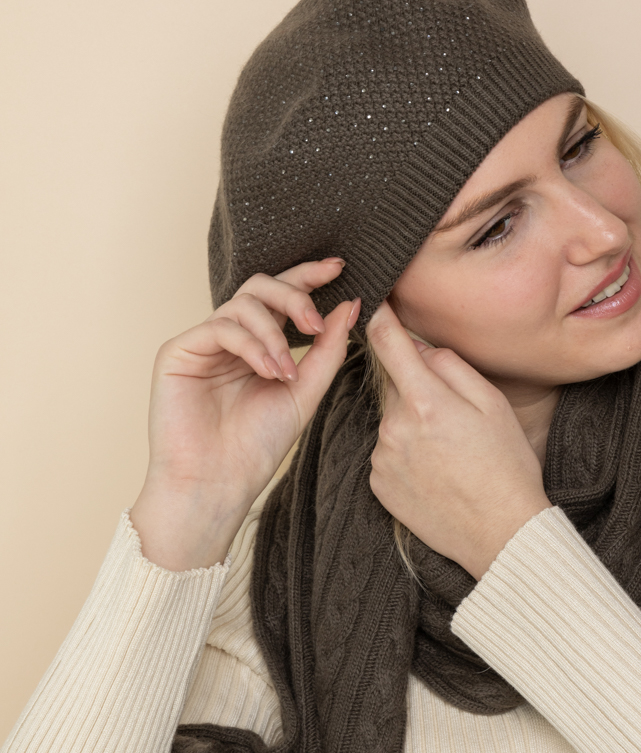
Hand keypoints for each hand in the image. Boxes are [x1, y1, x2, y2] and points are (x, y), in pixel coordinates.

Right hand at [131, 257, 358, 567]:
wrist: (217, 485)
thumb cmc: (257, 446)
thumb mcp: (305, 392)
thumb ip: (327, 350)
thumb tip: (350, 305)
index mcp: (257, 345)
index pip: (282, 298)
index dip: (309, 277)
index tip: (341, 267)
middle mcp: (229, 339)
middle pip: (261, 286)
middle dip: (295, 294)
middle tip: (316, 321)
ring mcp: (202, 343)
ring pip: (244, 303)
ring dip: (275, 333)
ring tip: (287, 371)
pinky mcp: (177, 351)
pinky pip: (221, 326)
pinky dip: (253, 345)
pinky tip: (269, 372)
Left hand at [366, 303, 550, 578]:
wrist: (499, 534)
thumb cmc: (506, 466)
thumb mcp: (492, 404)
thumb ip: (452, 367)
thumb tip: (422, 348)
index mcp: (425, 401)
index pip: (387, 342)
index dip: (380, 317)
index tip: (375, 302)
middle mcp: (394, 427)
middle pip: (395, 385)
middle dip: (418, 389)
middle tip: (454, 417)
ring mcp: (381, 457)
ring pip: (392, 421)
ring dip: (412, 424)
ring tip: (449, 453)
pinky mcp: (377, 483)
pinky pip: (387, 452)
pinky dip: (405, 454)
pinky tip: (435, 473)